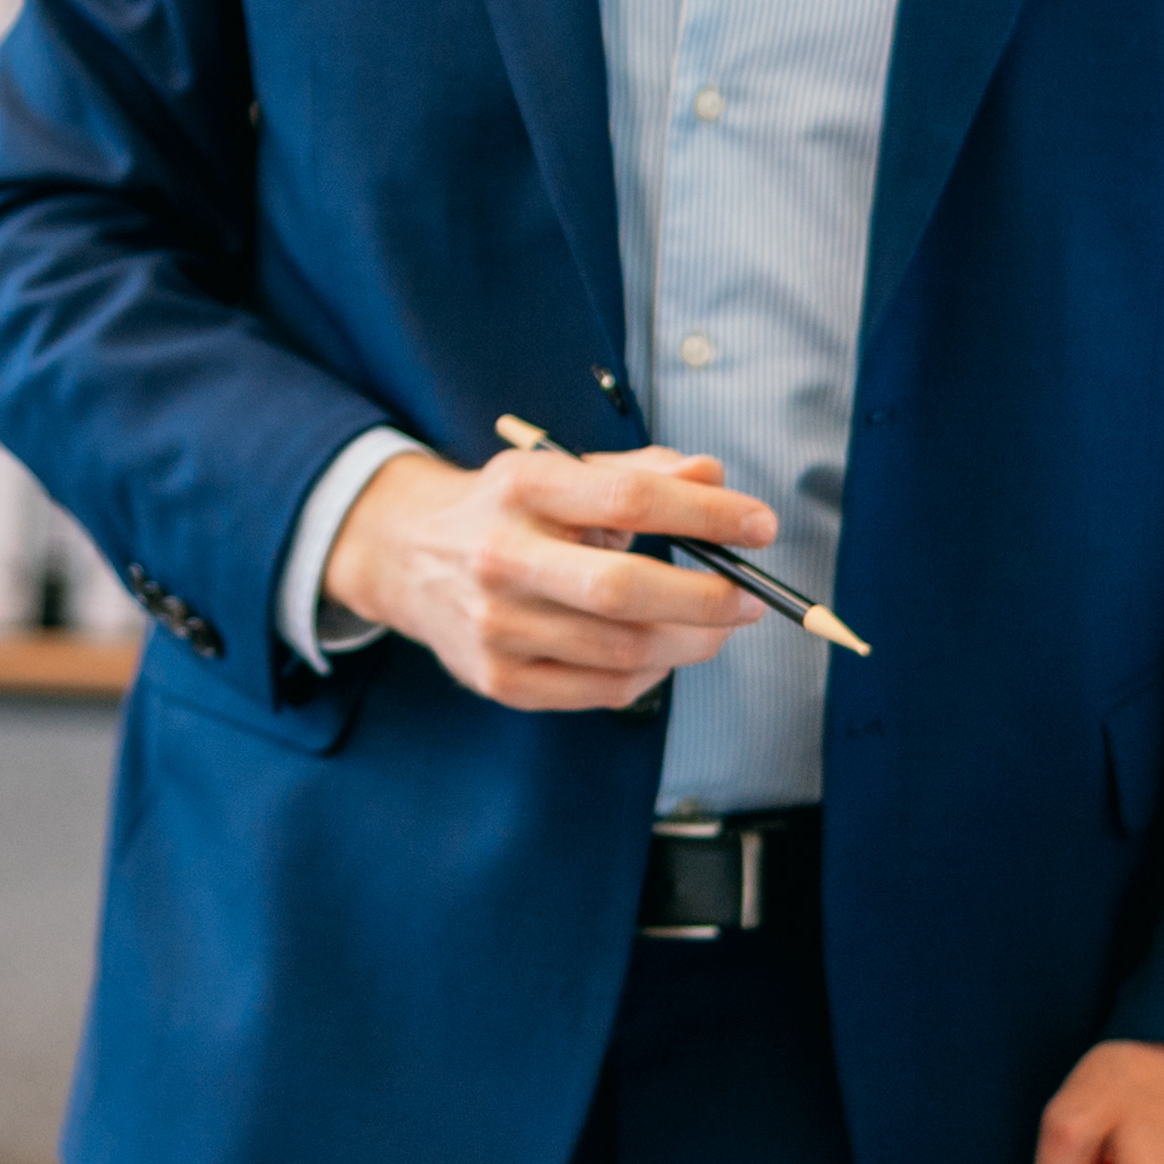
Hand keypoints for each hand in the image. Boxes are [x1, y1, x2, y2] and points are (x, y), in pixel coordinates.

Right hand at [325, 439, 770, 713]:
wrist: (403, 555)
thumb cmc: (504, 511)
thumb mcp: (558, 472)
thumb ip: (639, 472)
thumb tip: (714, 476)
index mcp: (521, 489)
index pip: (629, 499)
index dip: (707, 514)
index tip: (759, 526)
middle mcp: (501, 557)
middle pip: (625, 590)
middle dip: (707, 599)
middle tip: (748, 598)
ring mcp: (495, 626)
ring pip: (622, 651)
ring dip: (690, 642)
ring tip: (715, 626)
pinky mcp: (498, 679)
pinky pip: (600, 691)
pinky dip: (648, 675)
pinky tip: (659, 653)